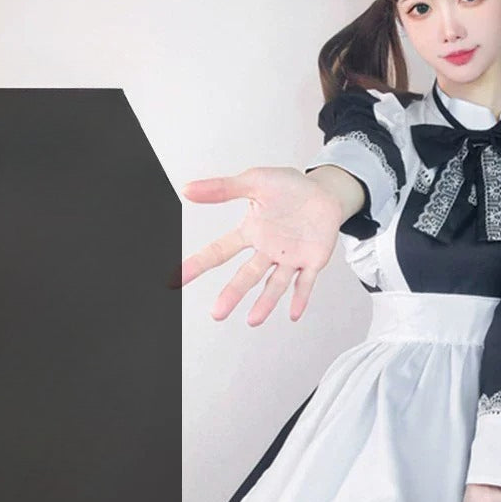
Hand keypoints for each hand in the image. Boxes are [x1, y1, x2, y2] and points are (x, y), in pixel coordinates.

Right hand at [176, 167, 344, 325]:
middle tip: (217, 313)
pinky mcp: (313, 260)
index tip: (176, 280)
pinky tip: (294, 313)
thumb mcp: (254, 181)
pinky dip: (301, 297)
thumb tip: (187, 189)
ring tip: (253, 320)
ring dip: (265, 302)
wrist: (324, 191)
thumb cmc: (289, 187)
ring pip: (275, 283)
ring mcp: (290, 258)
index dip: (197, 264)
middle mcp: (268, 250)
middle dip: (232, 294)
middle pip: (247, 275)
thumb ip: (222, 188)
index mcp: (250, 232)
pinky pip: (306, 282)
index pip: (219, 251)